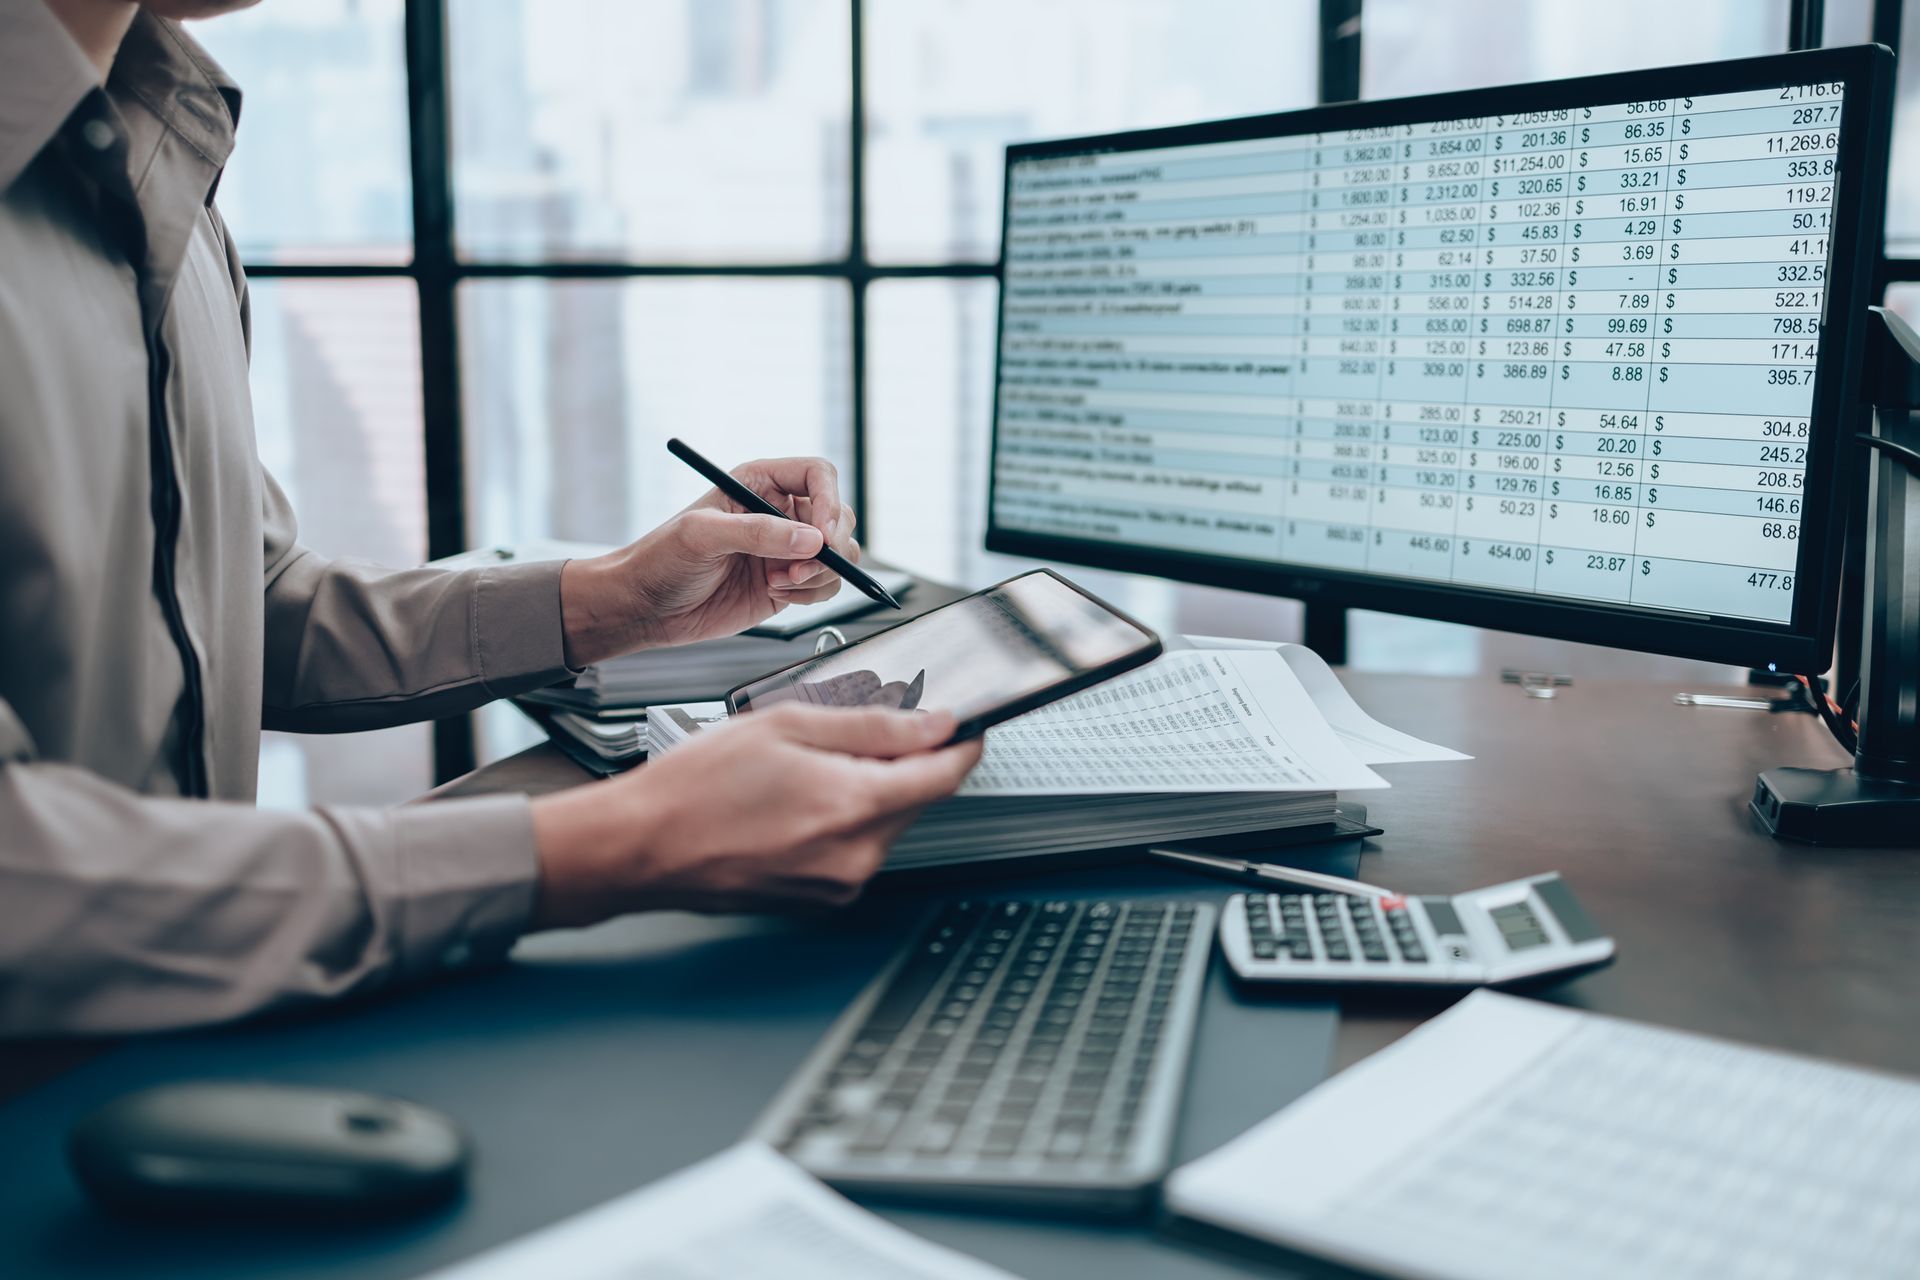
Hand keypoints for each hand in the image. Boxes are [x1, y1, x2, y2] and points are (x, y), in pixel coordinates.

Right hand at [527, 705, 981, 925]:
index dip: (962, 745)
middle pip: (916, 799)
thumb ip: (871, 724)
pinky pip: (856, 849)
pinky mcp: (821, 899)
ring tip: (805, 769)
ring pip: (886, 823)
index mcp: (853, 806)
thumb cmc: (695, 788)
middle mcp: (855, 855)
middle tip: (855, 732)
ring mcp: (839, 884)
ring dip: (868, 790)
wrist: (640, 848)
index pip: (945, 776)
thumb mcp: (786, 725)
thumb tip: (932, 725)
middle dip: (903, 762)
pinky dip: (843, 819)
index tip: (966, 726)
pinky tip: (795, 802)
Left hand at [559, 456, 859, 664]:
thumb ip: (758, 534)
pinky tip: (778, 595)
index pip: (818, 475)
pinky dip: (813, 593)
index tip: (823, 534)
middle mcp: (779, 513)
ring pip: (839, 554)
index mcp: (760, 483)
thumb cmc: (663, 558)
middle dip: (831, 545)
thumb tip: (812, 540)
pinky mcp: (788, 583)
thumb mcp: (703, 536)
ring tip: (781, 583)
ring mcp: (786, 550)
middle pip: (838, 516)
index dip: (830, 500)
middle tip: (802, 568)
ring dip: (821, 573)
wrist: (647, 606)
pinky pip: (826, 584)